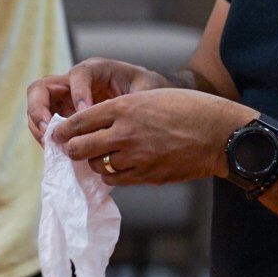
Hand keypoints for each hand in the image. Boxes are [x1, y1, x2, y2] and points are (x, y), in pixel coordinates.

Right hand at [27, 59, 164, 143]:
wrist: (144, 96)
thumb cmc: (144, 89)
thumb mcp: (146, 90)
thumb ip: (137, 99)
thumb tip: (123, 117)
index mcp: (95, 69)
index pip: (78, 75)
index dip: (78, 93)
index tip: (86, 113)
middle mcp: (73, 83)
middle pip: (41, 88)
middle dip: (39, 108)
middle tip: (49, 130)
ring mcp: (64, 100)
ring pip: (37, 106)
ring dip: (37, 126)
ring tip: (49, 145)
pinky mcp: (62, 116)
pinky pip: (45, 124)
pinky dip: (46, 137)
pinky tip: (56, 151)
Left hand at [55, 88, 250, 183]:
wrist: (219, 133)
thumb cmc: (188, 109)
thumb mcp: (150, 97)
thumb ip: (120, 110)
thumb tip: (93, 125)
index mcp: (125, 107)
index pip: (79, 121)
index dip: (64, 130)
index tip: (58, 134)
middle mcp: (125, 132)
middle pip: (79, 148)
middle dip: (72, 149)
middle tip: (72, 149)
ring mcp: (135, 157)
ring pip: (96, 166)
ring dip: (94, 163)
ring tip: (100, 157)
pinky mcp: (146, 175)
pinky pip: (115, 179)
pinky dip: (112, 174)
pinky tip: (118, 166)